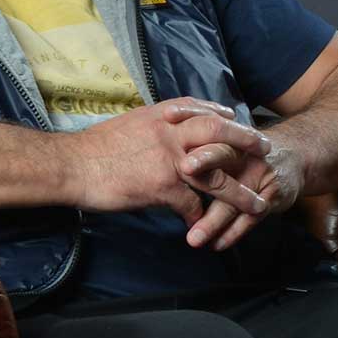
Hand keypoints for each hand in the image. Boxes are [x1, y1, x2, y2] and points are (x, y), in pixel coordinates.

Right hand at [64, 99, 274, 229]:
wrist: (71, 166)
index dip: (220, 115)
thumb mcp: (127, 126)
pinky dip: (200, 218)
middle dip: (246, 140)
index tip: (235, 117)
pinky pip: (192, 205)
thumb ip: (150, 128)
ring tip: (257, 204)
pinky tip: (203, 228)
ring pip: (217, 174)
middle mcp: (170, 133)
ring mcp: (170, 159)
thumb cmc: (92, 149)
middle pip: (220, 132)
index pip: (199, 109)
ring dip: (240, 192)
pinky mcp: (163, 186)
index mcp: (160, 115)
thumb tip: (160, 131)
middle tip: (266, 149)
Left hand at [180, 135, 302, 249]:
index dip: (191, 132)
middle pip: (222, 157)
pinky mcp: (271, 197)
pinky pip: (250, 218)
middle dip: (205, 165)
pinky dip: (232, 233)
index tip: (174, 139)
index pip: (207, 132)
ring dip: (213, 221)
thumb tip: (154, 159)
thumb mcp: (224, 142)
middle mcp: (242, 153)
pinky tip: (216, 245)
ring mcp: (259, 175)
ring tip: (194, 239)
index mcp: (226, 136)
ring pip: (233, 199)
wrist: (294, 155)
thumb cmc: (246, 153)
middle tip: (184, 181)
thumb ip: (194, 146)